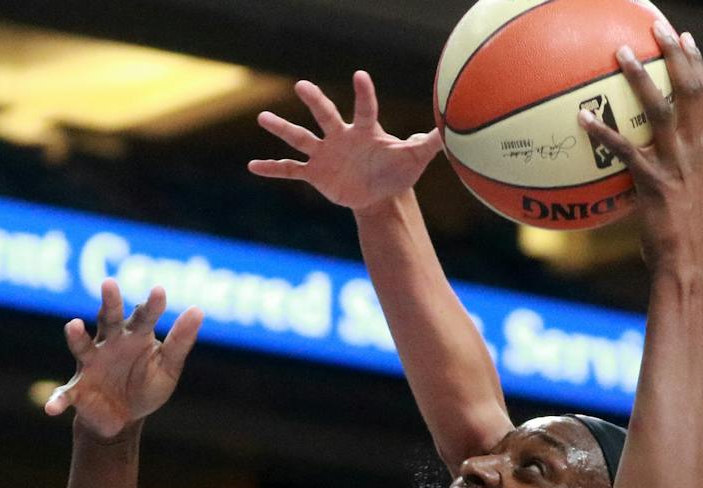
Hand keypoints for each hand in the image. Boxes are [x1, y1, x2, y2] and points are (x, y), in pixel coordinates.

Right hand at [46, 281, 202, 439]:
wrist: (124, 418)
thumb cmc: (146, 386)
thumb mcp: (168, 367)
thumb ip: (180, 341)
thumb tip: (198, 310)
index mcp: (134, 336)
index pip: (143, 316)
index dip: (151, 305)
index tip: (160, 291)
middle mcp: (109, 343)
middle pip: (109, 318)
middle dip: (110, 302)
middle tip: (110, 284)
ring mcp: (91, 364)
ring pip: (82, 346)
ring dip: (77, 336)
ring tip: (73, 326)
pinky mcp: (77, 389)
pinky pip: (65, 393)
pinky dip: (58, 399)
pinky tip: (52, 408)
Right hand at [248, 73, 443, 212]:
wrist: (379, 196)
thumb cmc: (397, 172)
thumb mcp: (414, 160)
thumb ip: (429, 144)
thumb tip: (450, 132)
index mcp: (365, 130)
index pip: (365, 108)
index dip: (365, 94)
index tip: (361, 76)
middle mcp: (341, 137)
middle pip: (326, 115)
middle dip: (315, 102)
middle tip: (302, 86)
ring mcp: (325, 154)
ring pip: (301, 138)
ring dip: (283, 129)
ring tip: (263, 118)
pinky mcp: (315, 173)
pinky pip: (290, 169)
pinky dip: (273, 168)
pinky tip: (252, 167)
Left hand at [580, 22, 702, 269]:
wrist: (688, 262)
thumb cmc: (681, 234)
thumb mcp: (684, 194)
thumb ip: (669, 168)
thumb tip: (641, 156)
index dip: (697, 64)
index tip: (686, 37)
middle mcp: (695, 151)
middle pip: (691, 90)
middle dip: (676, 54)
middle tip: (657, 26)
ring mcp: (676, 165)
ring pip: (661, 110)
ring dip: (640, 78)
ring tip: (620, 52)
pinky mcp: (654, 183)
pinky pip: (625, 151)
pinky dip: (602, 132)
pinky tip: (581, 117)